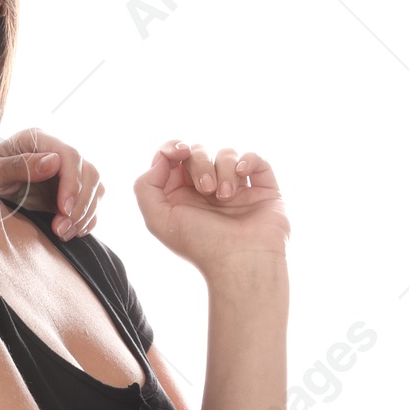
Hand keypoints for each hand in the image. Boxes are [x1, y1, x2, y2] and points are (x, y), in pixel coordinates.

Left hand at [0, 127, 104, 238]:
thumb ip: (18, 166)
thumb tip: (53, 161)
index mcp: (38, 140)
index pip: (70, 155)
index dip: (72, 183)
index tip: (64, 209)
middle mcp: (57, 153)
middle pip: (89, 172)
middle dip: (81, 204)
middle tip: (61, 228)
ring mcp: (66, 173)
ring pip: (95, 189)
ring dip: (84, 215)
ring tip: (62, 233)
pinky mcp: (69, 193)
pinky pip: (90, 205)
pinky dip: (86, 221)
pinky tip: (70, 233)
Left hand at [134, 140, 290, 275]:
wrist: (241, 261)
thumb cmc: (200, 244)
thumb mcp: (157, 219)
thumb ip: (146, 186)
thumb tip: (162, 158)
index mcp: (180, 196)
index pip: (173, 159)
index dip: (173, 148)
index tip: (179, 151)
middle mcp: (207, 190)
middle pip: (198, 152)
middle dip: (199, 164)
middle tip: (205, 189)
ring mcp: (236, 187)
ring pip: (226, 154)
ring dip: (223, 170)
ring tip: (224, 197)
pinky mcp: (262, 188)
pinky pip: (255, 159)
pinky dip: (248, 160)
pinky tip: (242, 175)